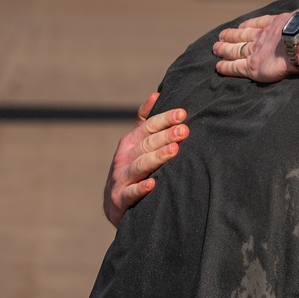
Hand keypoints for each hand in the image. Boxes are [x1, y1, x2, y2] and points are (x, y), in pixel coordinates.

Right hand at [102, 92, 189, 226]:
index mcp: (130, 142)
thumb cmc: (131, 167)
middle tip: (184, 130)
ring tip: (174, 150)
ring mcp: (120, 177)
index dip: (164, 119)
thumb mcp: (135, 143)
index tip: (182, 114)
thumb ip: (144, 120)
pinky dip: (140, 188)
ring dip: (157, 157)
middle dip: (166, 136)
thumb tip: (157, 93)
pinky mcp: (120, 198)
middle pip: (147, 144)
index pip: (148, 126)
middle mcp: (124, 157)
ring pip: (140, 165)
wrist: (114, 204)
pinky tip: (152, 184)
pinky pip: (131, 193)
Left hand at [214, 0, 298, 81]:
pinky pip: (235, 67)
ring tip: (215, 48)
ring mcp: (256, 50)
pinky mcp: (253, 66)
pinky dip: (226, 67)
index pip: (260, 22)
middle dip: (232, 35)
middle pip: (243, 36)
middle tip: (222, 35)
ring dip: (224, 49)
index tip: (242, 26)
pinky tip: (219, 67)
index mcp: (278, 22)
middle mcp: (264, 35)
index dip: (250, 24)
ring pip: (235, 50)